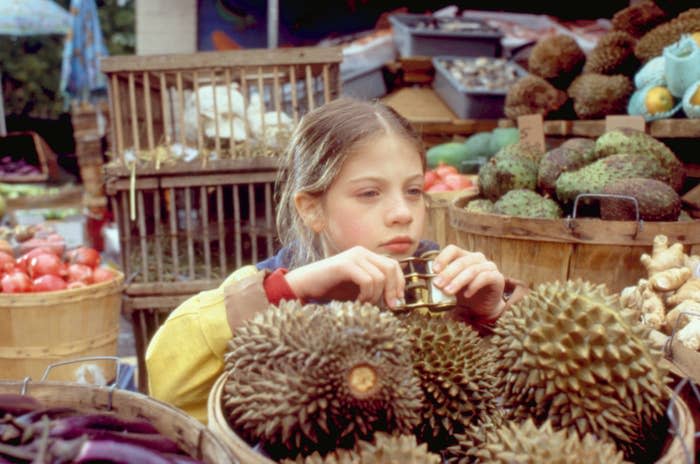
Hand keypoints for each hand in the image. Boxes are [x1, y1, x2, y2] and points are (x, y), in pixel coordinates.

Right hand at [284, 246, 404, 308]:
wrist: (305, 285)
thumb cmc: (331, 288)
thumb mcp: (358, 288)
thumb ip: (375, 288)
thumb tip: (396, 300)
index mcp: (366, 255)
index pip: (393, 265)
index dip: (399, 283)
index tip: (397, 301)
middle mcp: (361, 252)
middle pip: (391, 268)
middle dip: (393, 289)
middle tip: (390, 307)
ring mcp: (353, 256)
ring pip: (380, 277)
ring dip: (376, 296)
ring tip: (365, 304)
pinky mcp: (345, 264)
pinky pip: (367, 280)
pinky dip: (367, 294)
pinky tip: (358, 301)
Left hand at [430, 245, 504, 319]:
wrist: (483, 308)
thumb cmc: (464, 294)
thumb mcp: (450, 285)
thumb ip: (442, 281)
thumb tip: (427, 282)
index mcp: (464, 256)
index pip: (453, 249)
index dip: (443, 258)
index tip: (434, 270)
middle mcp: (477, 258)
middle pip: (461, 261)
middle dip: (448, 273)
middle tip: (437, 284)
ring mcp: (489, 267)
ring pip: (472, 270)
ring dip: (458, 281)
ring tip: (448, 292)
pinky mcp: (497, 278)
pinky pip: (485, 277)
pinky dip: (473, 286)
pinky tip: (466, 295)